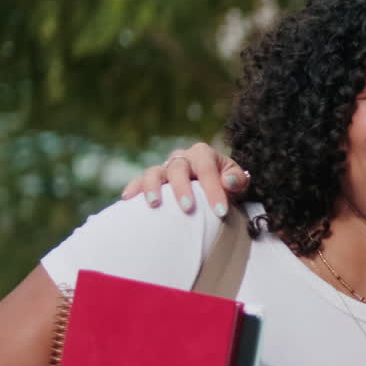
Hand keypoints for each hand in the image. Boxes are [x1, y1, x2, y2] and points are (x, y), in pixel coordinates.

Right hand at [121, 143, 248, 217]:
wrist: (209, 185)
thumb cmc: (225, 185)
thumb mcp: (237, 181)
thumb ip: (237, 180)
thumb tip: (228, 181)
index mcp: (203, 154)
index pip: (208, 169)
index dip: (214, 190)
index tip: (221, 212)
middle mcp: (182, 158)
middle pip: (178, 169)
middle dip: (182, 188)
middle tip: (188, 208)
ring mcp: (164, 168)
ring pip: (154, 172)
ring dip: (152, 187)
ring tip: (154, 204)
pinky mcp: (152, 180)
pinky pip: (138, 181)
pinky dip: (133, 188)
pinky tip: (128, 199)